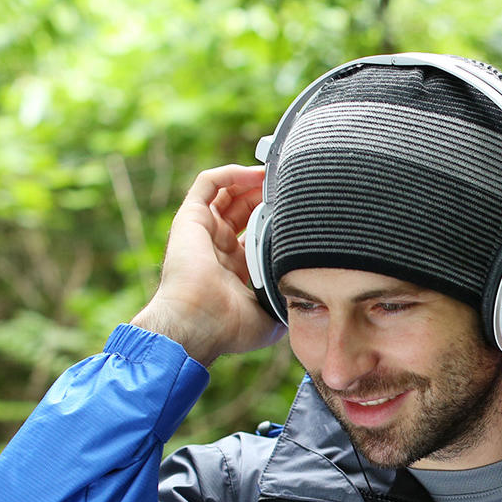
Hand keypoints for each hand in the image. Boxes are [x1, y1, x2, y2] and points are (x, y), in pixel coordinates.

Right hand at [132, 165, 284, 365]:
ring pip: (227, 193)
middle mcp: (218, 248)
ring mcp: (203, 232)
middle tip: (292, 189)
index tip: (301, 213)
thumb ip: (289, 301)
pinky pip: (208, 183)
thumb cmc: (231, 327)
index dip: (277, 222)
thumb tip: (312, 296)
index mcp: (236, 269)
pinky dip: (231, 173)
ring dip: (251, 181)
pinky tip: (255, 174)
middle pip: (244, 209)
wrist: (199, 323)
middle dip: (267, 197)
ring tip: (276, 176)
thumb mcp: (272, 315)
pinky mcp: (189, 219)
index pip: (256, 234)